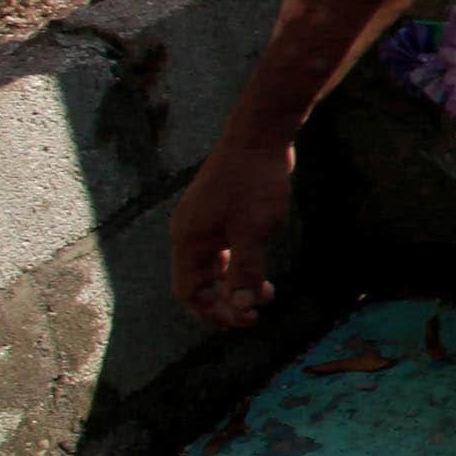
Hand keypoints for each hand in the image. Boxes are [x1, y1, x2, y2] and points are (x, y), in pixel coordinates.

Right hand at [170, 133, 298, 331]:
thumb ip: (245, 270)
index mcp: (188, 240)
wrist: (259, 135)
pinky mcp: (218, 211)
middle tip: (257, 310)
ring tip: (267, 291)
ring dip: (235, 282)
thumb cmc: (255, 182)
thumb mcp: (254, 231)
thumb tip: (239, 306)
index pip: (189, 291)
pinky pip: (221, 248)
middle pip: (198, 281)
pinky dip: (238, 262)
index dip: (213, 312)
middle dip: (226, 300)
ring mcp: (202, 221)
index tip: (244, 319)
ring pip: (212, 266)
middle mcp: (188, 233)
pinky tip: (260, 265)